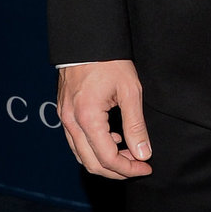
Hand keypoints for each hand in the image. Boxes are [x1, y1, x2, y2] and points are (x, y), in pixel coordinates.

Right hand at [58, 60, 151, 178]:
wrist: (87, 40)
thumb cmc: (109, 62)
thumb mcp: (130, 92)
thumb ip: (136, 126)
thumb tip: (143, 154)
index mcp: (87, 118)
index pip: (108, 158)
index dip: (129, 169)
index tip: (146, 167)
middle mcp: (71, 122)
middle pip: (91, 164)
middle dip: (117, 171)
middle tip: (139, 166)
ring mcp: (64, 118)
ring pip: (81, 155)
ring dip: (104, 161)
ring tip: (129, 153)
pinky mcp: (64, 113)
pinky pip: (76, 142)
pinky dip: (94, 148)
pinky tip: (113, 138)